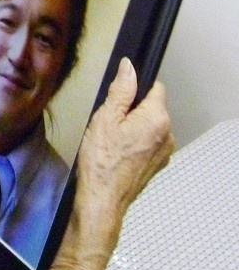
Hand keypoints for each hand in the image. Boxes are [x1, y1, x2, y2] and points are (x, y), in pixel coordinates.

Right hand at [45, 57, 173, 269]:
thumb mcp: (105, 118)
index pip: (155, 87)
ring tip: (110, 140)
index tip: (117, 99)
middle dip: (132, 109)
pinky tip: (116, 152)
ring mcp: (164, 151)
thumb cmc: (101, 162)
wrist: (102, 201)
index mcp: (157, 118)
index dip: (134, 89)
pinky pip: (148, 142)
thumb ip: (121, 90)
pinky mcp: (156, 164)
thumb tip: (129, 67)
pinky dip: (134, 142)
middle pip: (152, 106)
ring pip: (149, 125)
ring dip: (133, 126)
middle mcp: (168, 134)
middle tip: (108, 122)